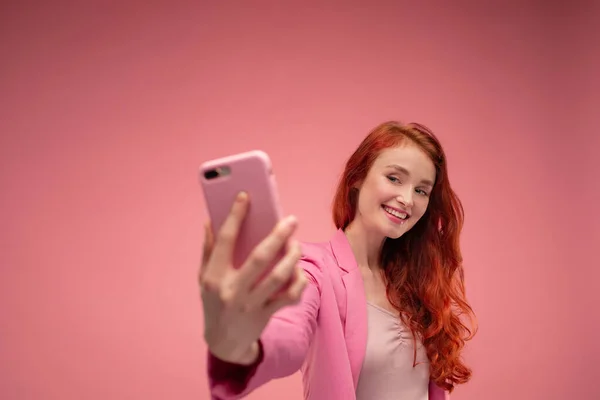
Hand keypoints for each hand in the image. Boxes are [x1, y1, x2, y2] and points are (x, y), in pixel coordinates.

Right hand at [199, 192, 306, 364]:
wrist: (224, 343)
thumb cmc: (214, 302)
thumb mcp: (203, 277)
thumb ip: (208, 249)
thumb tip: (210, 220)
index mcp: (213, 276)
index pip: (226, 240)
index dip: (236, 216)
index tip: (246, 196)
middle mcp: (231, 290)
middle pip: (260, 257)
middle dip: (279, 236)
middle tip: (292, 220)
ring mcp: (250, 304)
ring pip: (279, 276)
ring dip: (293, 258)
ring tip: (297, 245)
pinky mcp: (265, 314)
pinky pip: (289, 296)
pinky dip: (299, 283)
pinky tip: (299, 272)